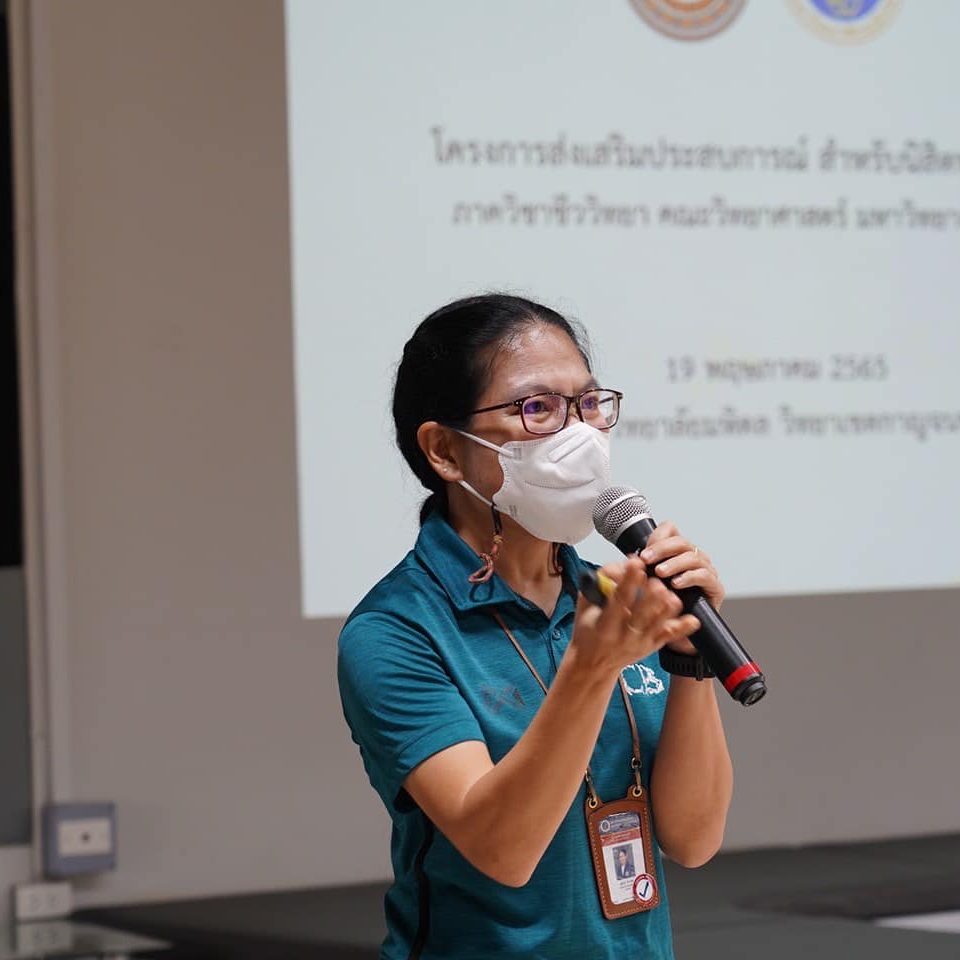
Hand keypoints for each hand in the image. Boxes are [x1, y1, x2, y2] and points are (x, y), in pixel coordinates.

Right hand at [571, 557, 699, 674]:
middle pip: (642, 614)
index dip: (627, 581)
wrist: (594, 664)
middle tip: (657, 581)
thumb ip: (598, 585)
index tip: (635, 563)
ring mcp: (640, 642)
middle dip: (651, 596)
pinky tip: (692, 619)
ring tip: (672, 593)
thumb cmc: (589, 633)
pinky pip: (670, 636)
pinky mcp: (652, 646)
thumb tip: (617, 565)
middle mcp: (624, 635)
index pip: (618, 600)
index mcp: (605, 625)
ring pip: (659, 624)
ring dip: (667, 608)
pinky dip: (682, 627)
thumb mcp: (584, 608)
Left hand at [639, 522, 724, 653]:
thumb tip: (611, 569)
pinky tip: (676, 583)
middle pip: (681, 541)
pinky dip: (689, 577)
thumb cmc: (659, 610)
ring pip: (693, 556)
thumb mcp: (639, 590)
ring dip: (674, 562)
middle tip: (646, 559)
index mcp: (674, 553)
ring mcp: (705, 571)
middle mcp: (691, 558)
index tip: (643, 549)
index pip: (670, 530)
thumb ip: (627, 577)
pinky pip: (705, 575)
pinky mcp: (714, 587)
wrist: (675, 636)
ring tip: (660, 572)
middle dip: (661, 549)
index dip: (657, 536)